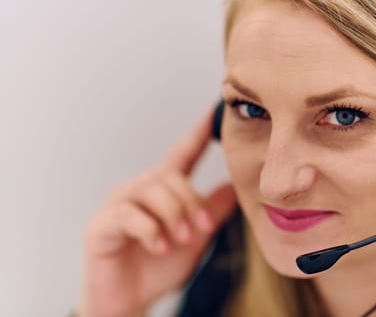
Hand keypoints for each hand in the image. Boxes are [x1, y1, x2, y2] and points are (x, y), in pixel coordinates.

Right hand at [76, 108, 236, 316]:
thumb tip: (235, 187)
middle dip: (190, 202)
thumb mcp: (195, 237)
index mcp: (162, 191)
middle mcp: (138, 190)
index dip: (197, 135)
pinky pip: (129, 215)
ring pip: (150, 191)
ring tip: (181, 239)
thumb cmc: (159, 266)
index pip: (182, 155)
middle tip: (201, 230)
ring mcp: (118, 206)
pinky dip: (150, 231)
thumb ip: (212, 212)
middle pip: (169, 176)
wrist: (130, 301)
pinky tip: (159, 247)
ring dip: (172, 215)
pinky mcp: (102, 225)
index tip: (213, 115)